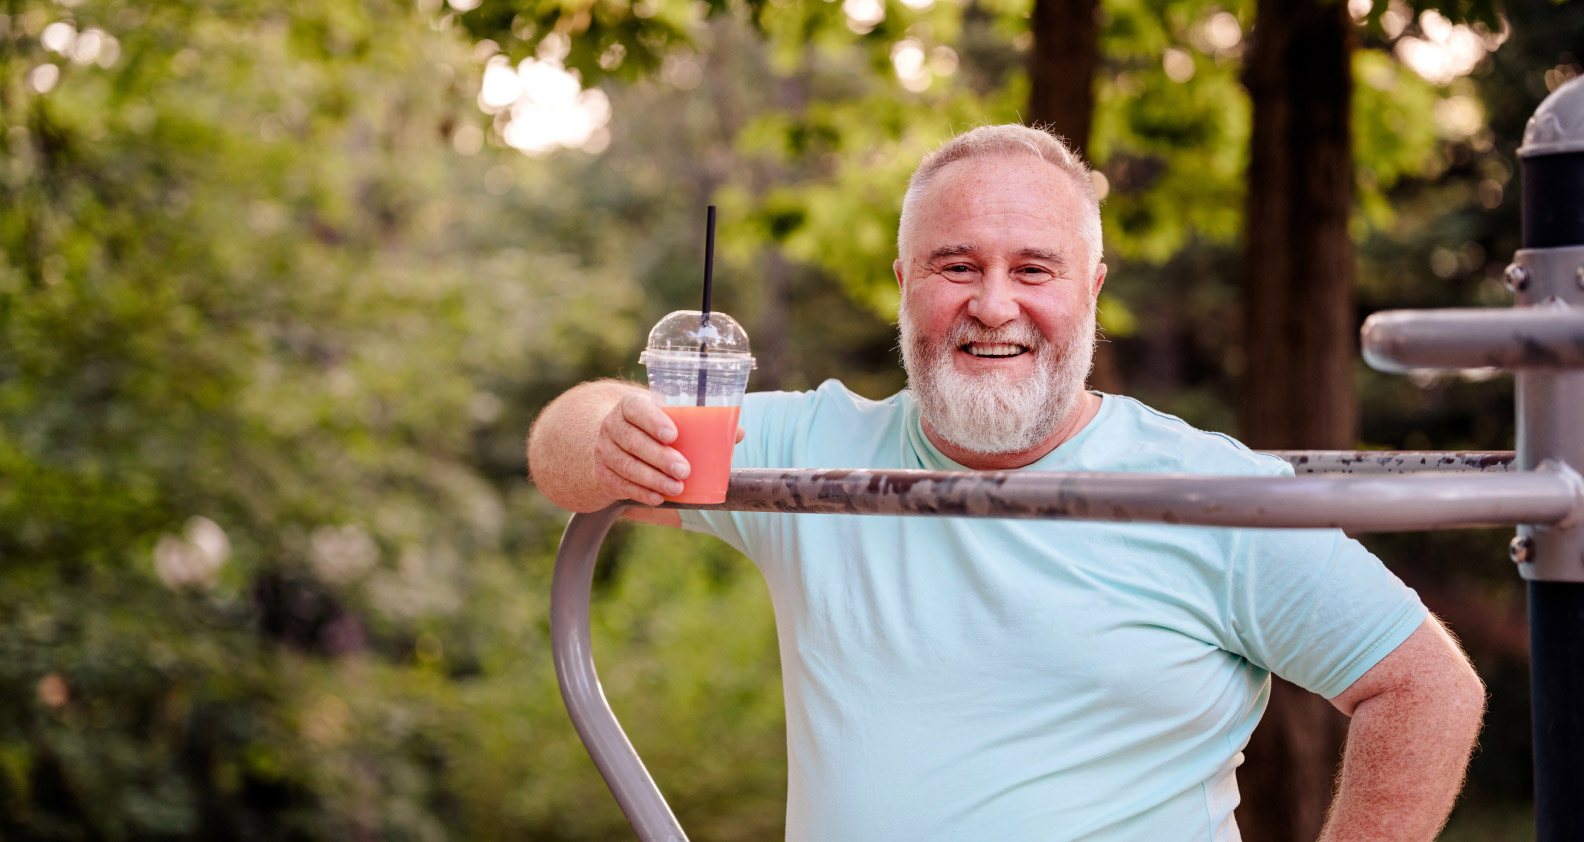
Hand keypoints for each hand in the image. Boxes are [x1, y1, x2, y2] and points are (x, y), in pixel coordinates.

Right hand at [592, 392, 747, 506]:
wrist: (617, 439)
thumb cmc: (654, 427)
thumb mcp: (671, 418)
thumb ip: (702, 423)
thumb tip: (737, 433)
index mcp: (630, 406)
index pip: (636, 409)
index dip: (653, 421)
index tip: (673, 435)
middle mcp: (612, 425)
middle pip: (633, 442)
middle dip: (660, 458)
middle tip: (685, 470)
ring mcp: (604, 450)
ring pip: (626, 466)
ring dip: (653, 479)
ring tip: (677, 487)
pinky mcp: (602, 473)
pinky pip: (620, 485)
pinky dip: (640, 492)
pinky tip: (658, 497)